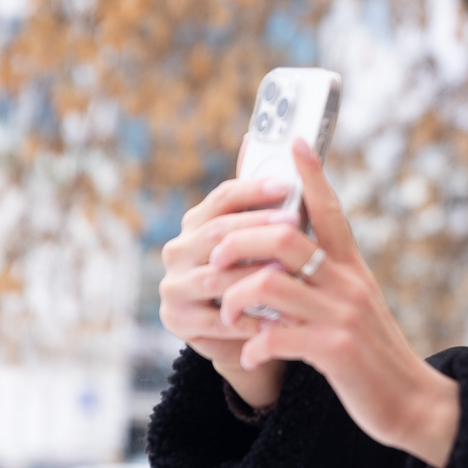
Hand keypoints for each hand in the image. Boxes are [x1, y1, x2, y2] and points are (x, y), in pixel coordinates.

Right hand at [158, 164, 295, 407]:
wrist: (244, 330)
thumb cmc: (256, 274)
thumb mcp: (259, 237)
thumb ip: (257, 197)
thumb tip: (254, 137)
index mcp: (196, 224)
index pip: (222, 198)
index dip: (254, 189)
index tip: (286, 184)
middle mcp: (178, 251)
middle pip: (218, 233)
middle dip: (259, 227)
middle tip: (293, 223)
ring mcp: (174, 286)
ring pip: (217, 275)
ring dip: (254, 272)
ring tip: (289, 268)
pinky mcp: (178, 321)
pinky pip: (217, 318)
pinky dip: (248, 315)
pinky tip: (276, 315)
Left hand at [210, 139, 459, 467]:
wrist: (413, 402)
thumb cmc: (373, 356)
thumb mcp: (356, 307)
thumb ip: (327, 281)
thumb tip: (284, 263)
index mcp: (352, 268)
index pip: (330, 209)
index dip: (311, 173)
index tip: (293, 140)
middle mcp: (348, 283)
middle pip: (284, 236)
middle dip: (237, 241)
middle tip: (214, 258)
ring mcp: (342, 315)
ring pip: (270, 283)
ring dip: (234, 298)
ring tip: (225, 315)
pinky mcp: (335, 350)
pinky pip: (277, 336)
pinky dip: (253, 345)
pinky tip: (251, 354)